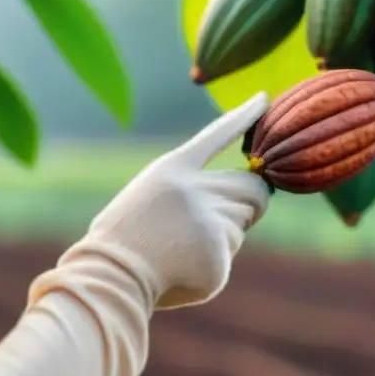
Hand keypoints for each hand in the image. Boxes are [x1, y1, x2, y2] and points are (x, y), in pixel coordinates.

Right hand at [80, 92, 271, 308]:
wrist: (110, 277)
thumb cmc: (125, 240)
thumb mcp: (151, 197)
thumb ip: (192, 190)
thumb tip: (237, 202)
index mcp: (173, 169)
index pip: (217, 135)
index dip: (242, 117)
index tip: (264, 98)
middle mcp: (194, 189)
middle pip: (251, 187)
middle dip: (250, 202)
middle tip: (218, 221)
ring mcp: (208, 221)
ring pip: (242, 221)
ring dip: (224, 234)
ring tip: (181, 248)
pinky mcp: (217, 253)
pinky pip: (229, 255)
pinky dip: (211, 265)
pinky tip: (180, 269)